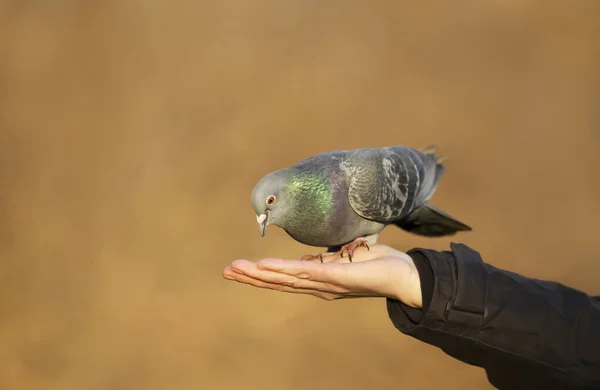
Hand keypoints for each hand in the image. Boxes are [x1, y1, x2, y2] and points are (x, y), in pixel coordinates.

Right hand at [222, 244, 422, 307]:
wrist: (405, 276)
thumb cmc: (376, 266)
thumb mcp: (344, 260)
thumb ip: (324, 261)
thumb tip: (305, 260)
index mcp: (319, 281)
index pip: (283, 279)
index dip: (259, 276)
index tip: (236, 270)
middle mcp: (319, 286)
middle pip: (278, 282)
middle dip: (251, 277)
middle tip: (226, 271)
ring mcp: (328, 284)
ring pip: (287, 278)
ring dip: (261, 274)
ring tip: (238, 268)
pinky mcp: (339, 278)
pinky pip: (309, 272)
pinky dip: (286, 269)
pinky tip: (268, 266)